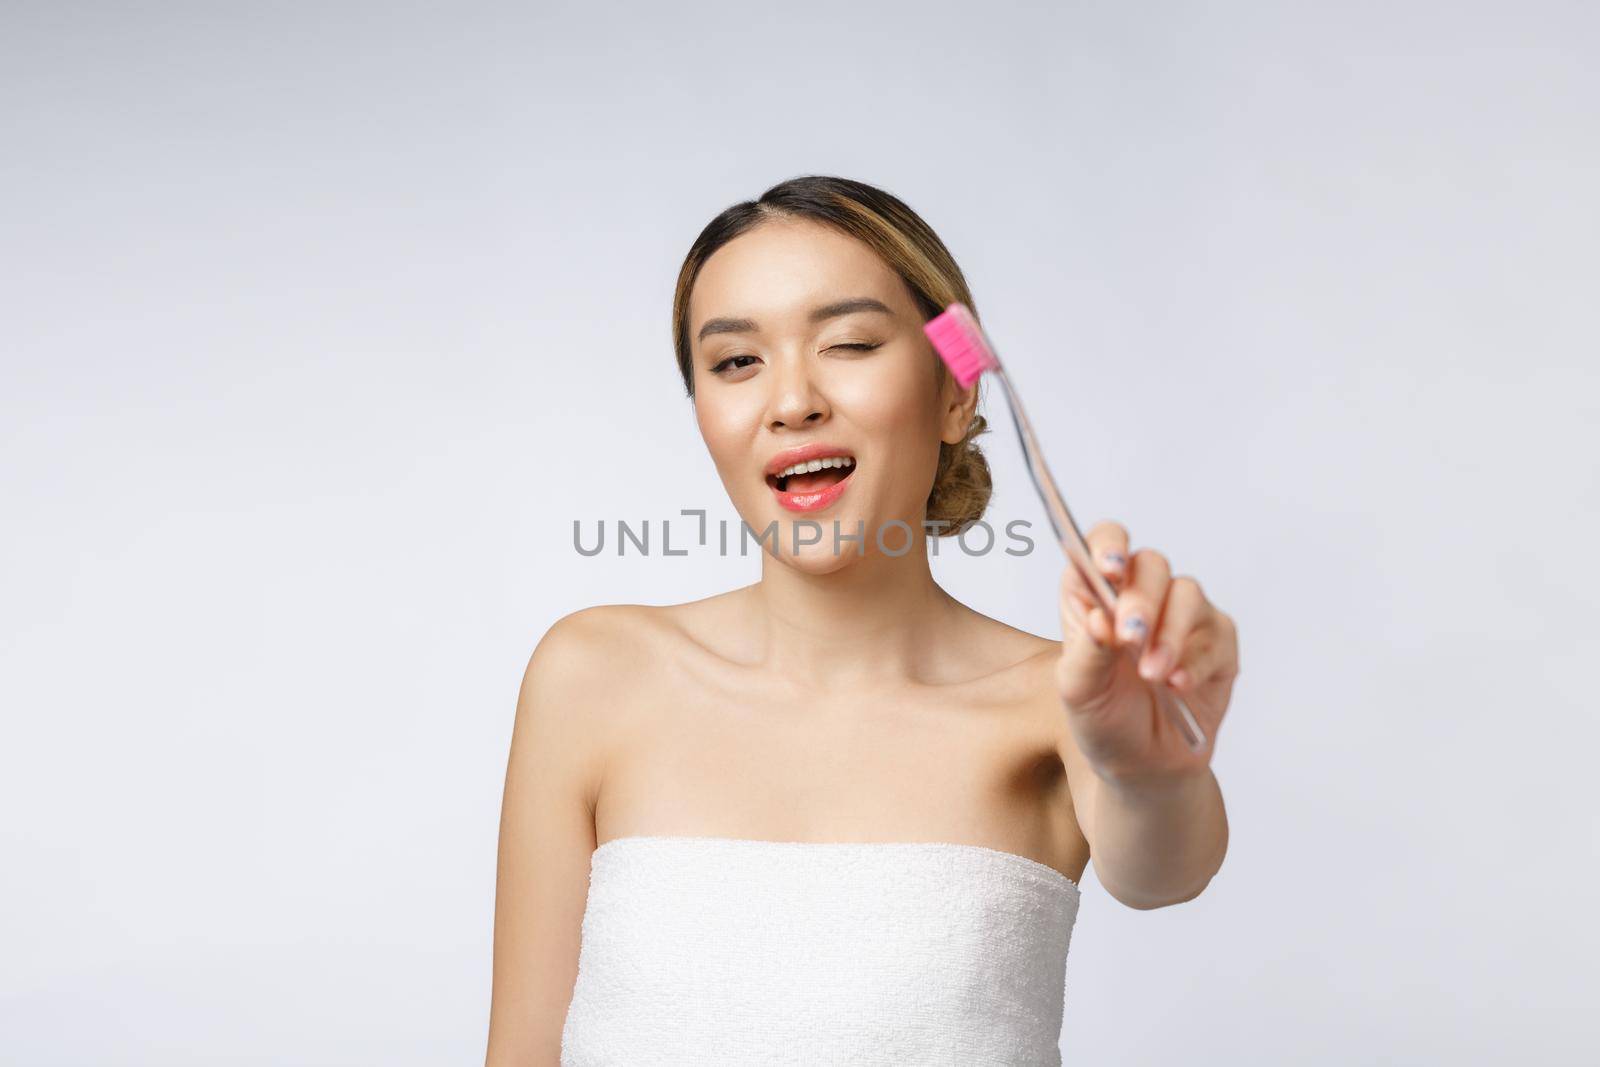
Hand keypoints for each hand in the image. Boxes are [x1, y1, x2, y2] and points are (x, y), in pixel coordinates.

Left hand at [1056, 520, 1238, 783]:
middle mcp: (1139, 597)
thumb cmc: (1105, 720)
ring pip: (1187, 592)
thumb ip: (1086, 652)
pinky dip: (1196, 661)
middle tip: (1131, 637)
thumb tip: (1100, 619)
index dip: (1108, 546)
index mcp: (1095, 596)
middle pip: (1150, 564)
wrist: (1145, 766)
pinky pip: (1215, 634)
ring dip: (1169, 635)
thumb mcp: (1079, 692)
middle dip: (1141, 599)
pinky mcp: (1216, 642)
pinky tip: (1178, 685)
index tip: (1109, 568)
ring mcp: (1181, 616)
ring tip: (1153, 675)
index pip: (1103, 544)